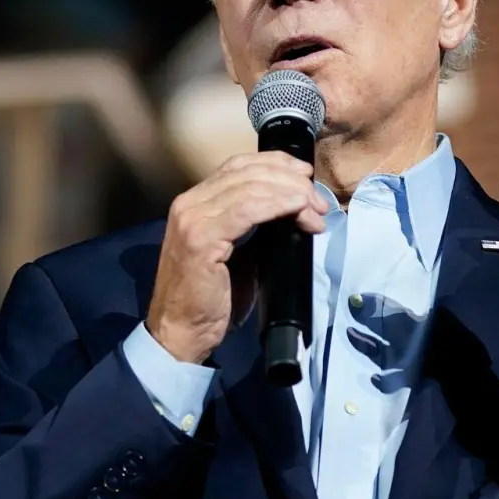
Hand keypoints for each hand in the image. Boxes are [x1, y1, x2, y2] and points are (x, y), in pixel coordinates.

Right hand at [148, 152, 330, 363]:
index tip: (306, 177)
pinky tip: (298, 212)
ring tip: (315, 212)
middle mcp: (189, 203)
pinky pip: (247, 209)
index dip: (276, 164)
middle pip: (247, 171)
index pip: (238, 166)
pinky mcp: (200, 239)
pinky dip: (279, 205)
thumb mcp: (234, 252)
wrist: (180, 334)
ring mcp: (192, 219)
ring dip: (291, 195)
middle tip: (318, 201)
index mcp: (195, 203)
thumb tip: (291, 209)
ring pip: (251, 187)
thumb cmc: (210, 300)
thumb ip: (251, 225)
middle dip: (290, 181)